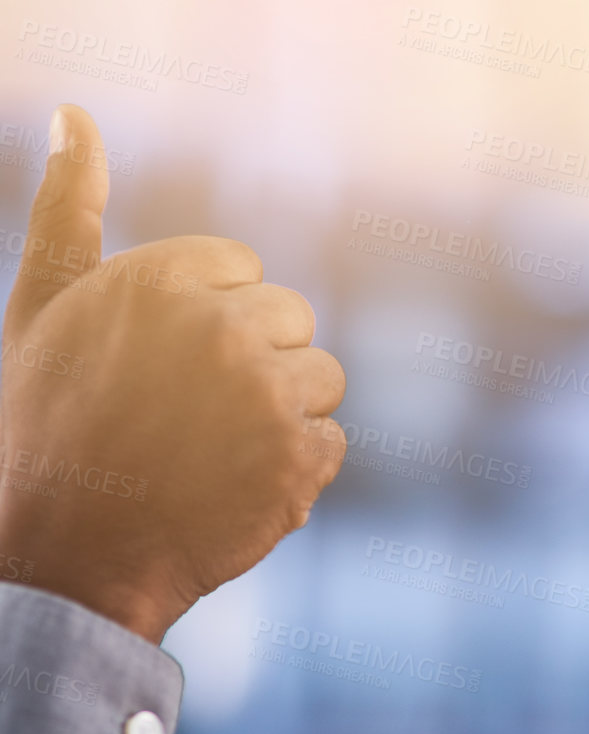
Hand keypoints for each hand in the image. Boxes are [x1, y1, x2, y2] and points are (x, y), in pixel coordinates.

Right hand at [0, 105, 346, 642]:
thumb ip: (65, 207)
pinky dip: (297, 469)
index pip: (243, 273)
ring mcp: (267, 394)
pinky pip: (331, 441)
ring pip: (323, 379)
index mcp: (162, 279)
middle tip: (186, 414)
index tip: (162, 368)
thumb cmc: (50, 424)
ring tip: (213, 450)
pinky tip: (237, 487)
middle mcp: (220, 326)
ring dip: (283, 415)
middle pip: (292, 320)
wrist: (71, 551)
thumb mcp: (43, 306)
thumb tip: (73, 114)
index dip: (208, 323)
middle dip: (255, 362)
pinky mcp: (301, 457)